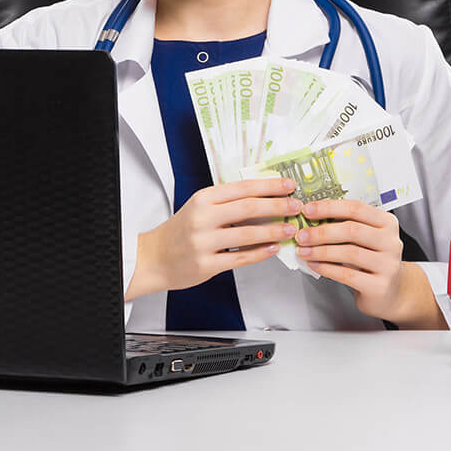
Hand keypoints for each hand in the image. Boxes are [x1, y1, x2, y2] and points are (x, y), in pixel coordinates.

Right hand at [127, 177, 301, 298]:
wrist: (154, 257)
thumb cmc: (181, 231)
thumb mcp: (200, 207)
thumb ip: (227, 202)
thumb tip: (265, 197)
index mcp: (203, 199)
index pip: (242, 188)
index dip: (269, 186)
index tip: (289, 185)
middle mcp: (203, 218)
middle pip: (248, 208)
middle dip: (277, 206)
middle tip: (296, 206)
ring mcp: (204, 242)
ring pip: (247, 234)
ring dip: (273, 231)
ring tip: (290, 229)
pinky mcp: (206, 264)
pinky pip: (240, 257)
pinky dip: (260, 253)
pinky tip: (273, 248)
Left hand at [296, 199, 441, 326]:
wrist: (390, 292)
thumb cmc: (372, 261)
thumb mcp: (364, 239)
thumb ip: (344, 226)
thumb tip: (311, 219)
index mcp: (387, 223)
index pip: (356, 208)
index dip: (329, 208)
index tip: (308, 210)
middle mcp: (391, 242)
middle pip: (353, 230)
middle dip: (322, 232)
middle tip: (302, 235)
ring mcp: (388, 265)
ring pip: (350, 253)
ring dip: (321, 251)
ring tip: (304, 251)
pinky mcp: (380, 286)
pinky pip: (348, 275)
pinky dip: (327, 268)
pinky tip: (315, 265)